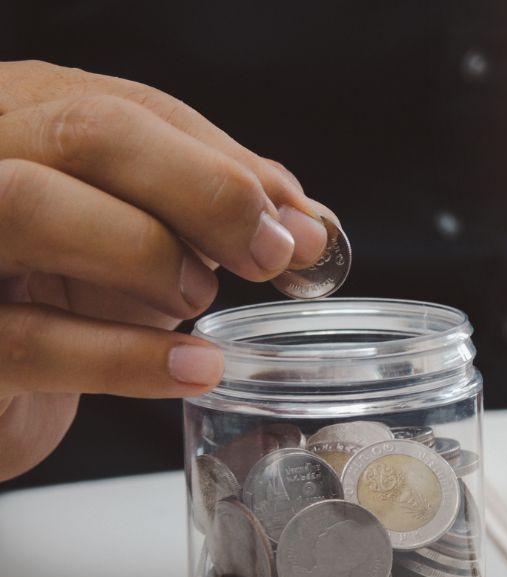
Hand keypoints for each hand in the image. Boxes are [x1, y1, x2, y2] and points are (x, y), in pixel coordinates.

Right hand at [0, 60, 331, 480]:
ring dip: (144, 249)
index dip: (223, 165)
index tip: (298, 227)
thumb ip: (215, 218)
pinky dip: (127, 357)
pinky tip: (195, 369)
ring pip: (26, 204)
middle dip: (200, 190)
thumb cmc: (57, 300)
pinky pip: (28, 341)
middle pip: (81, 132)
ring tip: (200, 298)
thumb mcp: (138, 240)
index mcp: (17, 120)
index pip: (124, 107)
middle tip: (267, 255)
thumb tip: (308, 229)